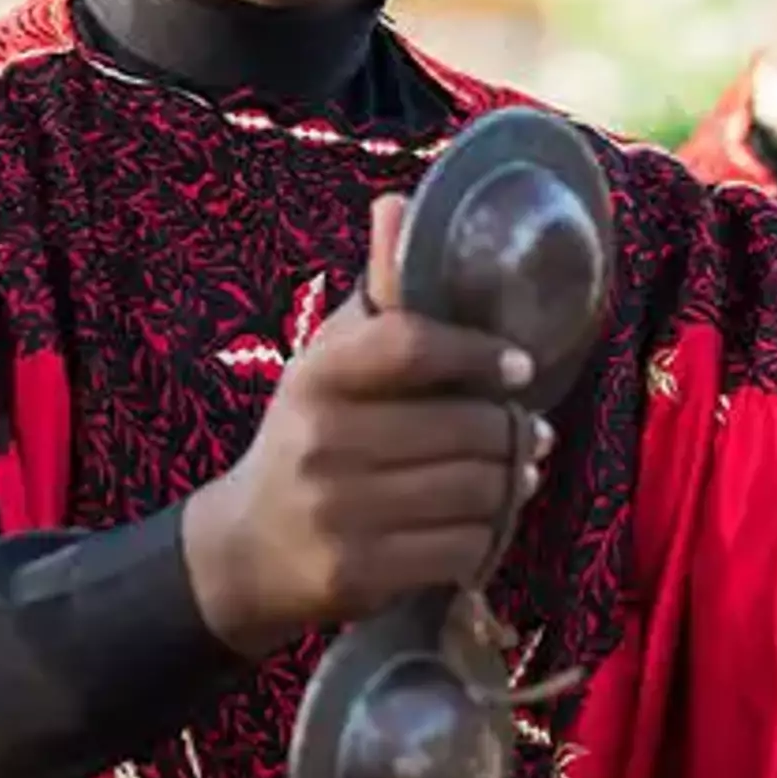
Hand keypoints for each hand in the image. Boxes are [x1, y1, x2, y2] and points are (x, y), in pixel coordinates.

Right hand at [180, 195, 544, 660]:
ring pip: (474, 492)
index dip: (479, 353)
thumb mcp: (331, 360)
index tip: (519, 367)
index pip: (412, 344)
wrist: (247, 549)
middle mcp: (321, 440)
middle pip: (464, 429)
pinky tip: (481, 525)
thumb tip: (398, 204)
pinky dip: (486, 538)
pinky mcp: (356, 574)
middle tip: (529, 435)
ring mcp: (337, 512)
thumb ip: (379, 293)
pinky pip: (460, 549)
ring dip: (509, 487)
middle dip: (512, 434)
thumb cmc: (308, 434)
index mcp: (318, 374)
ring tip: (515, 476)